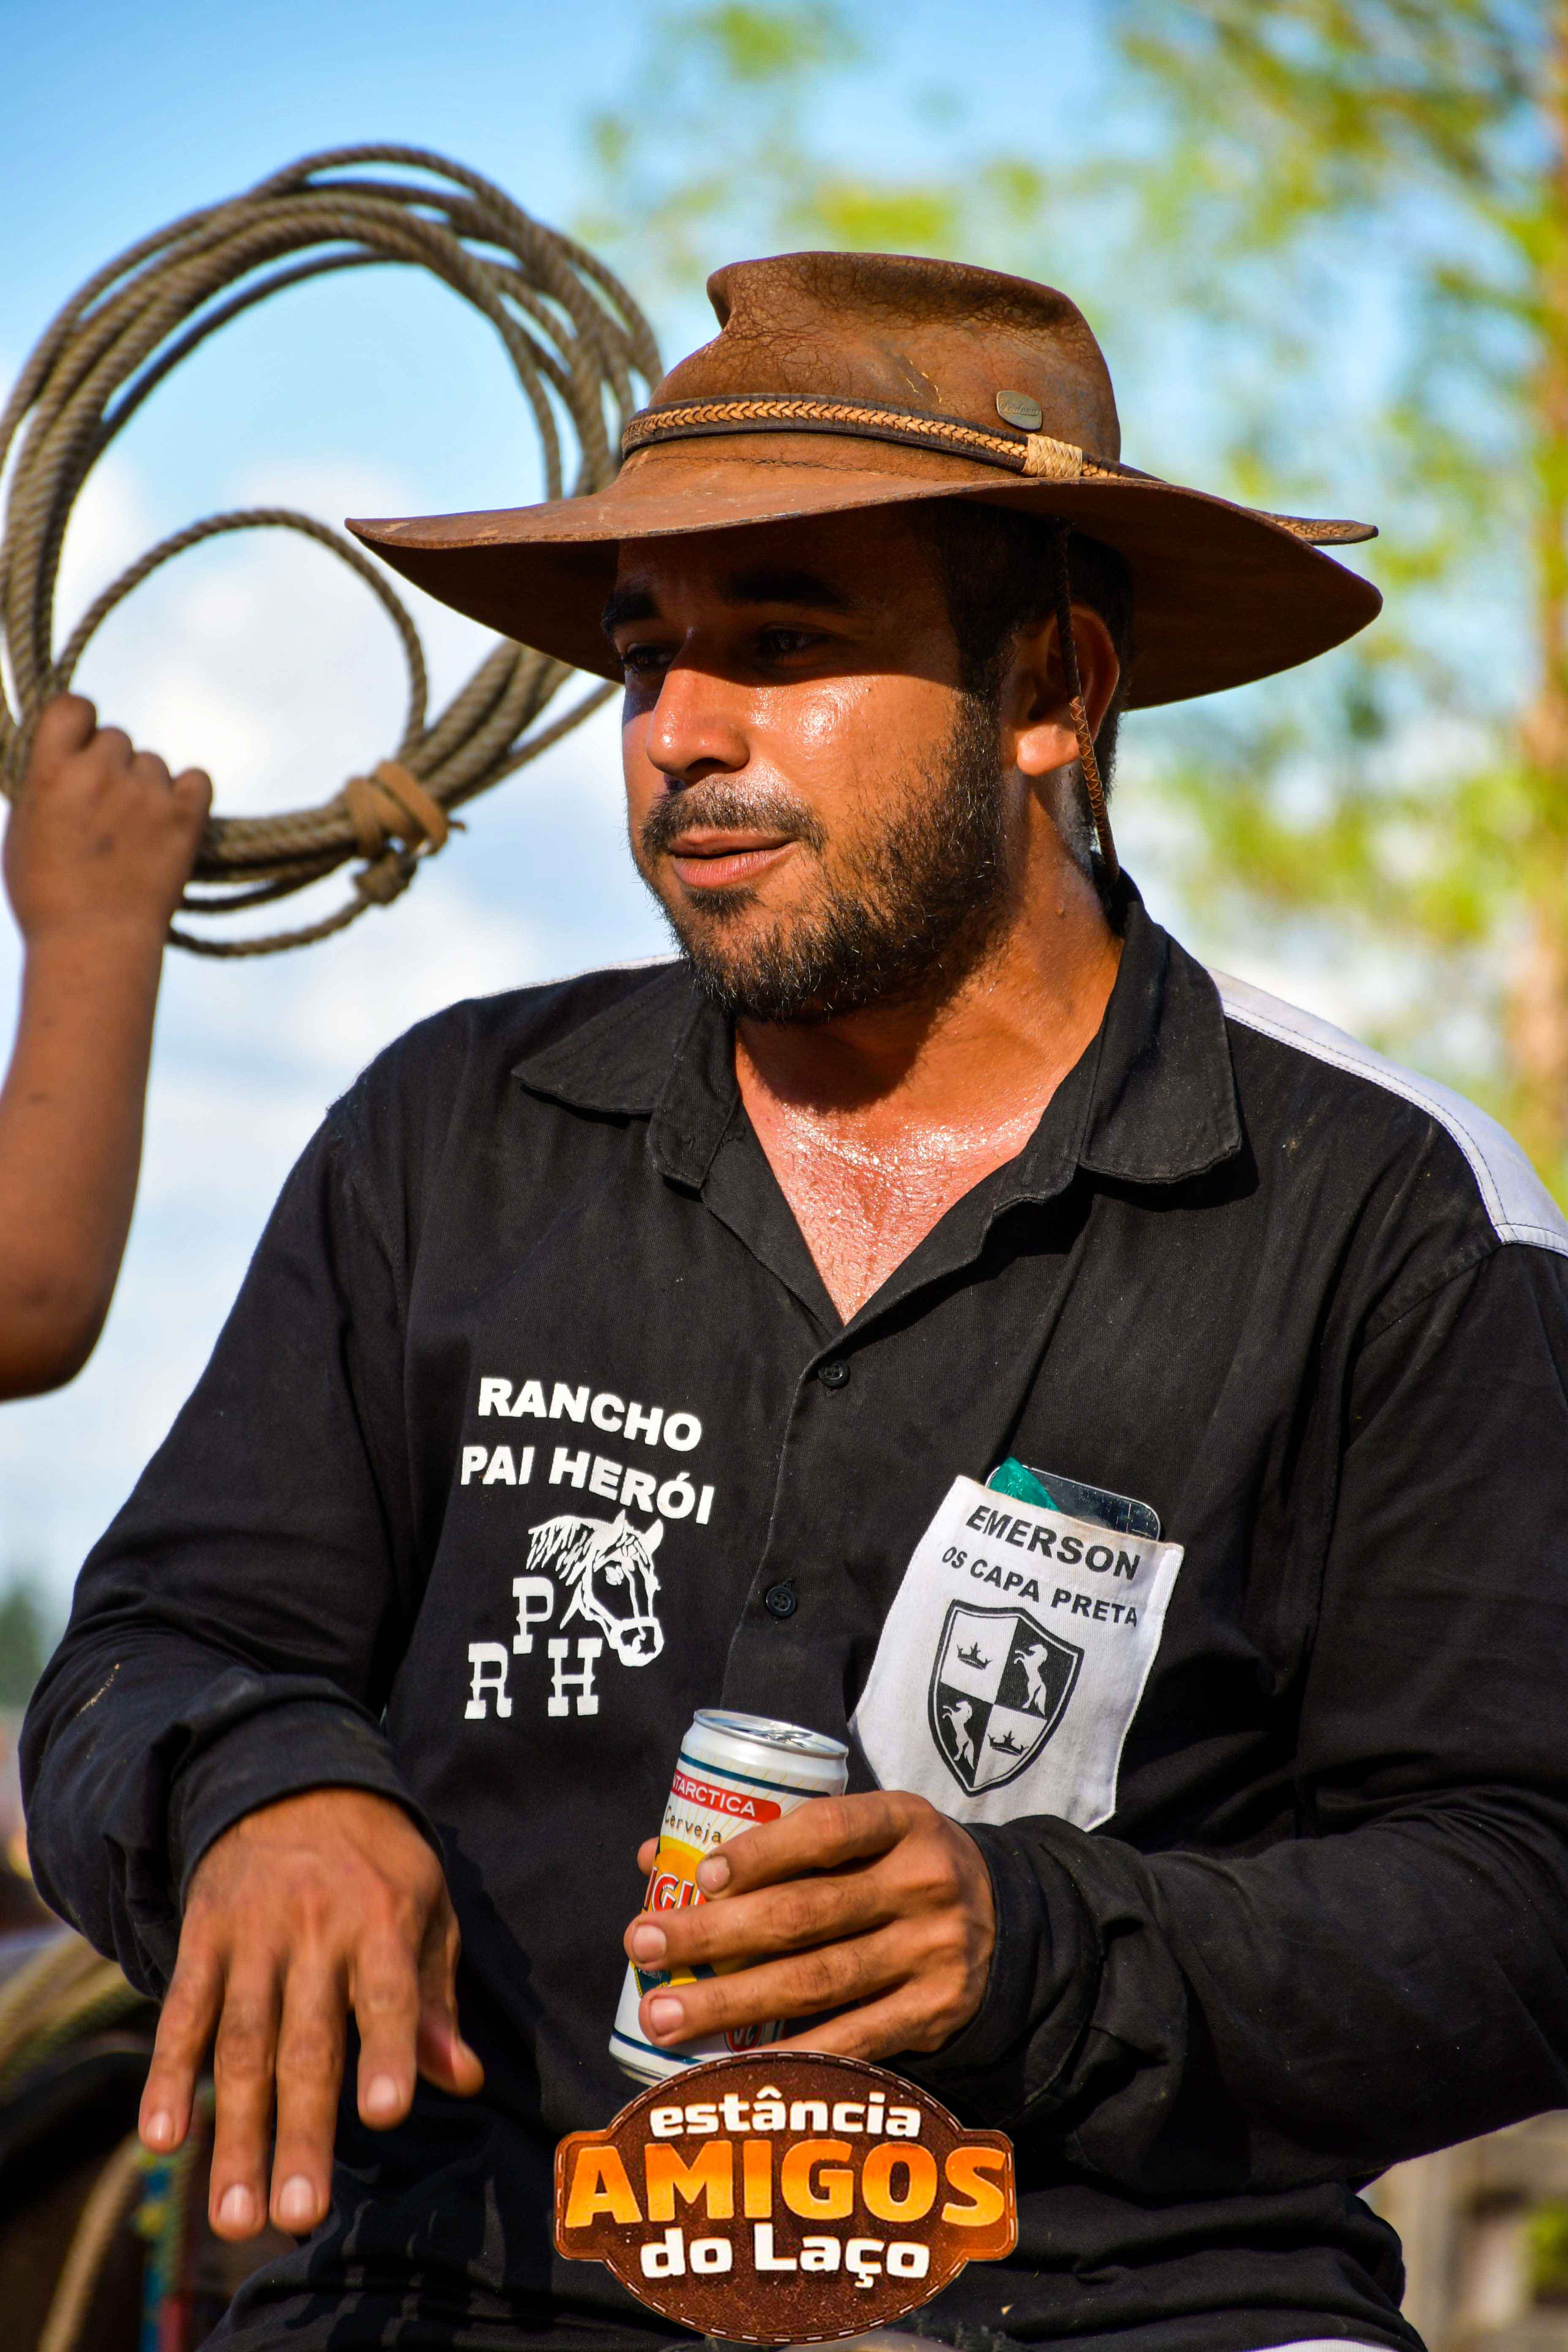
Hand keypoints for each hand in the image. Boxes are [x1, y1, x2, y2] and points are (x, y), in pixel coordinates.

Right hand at [5, 694, 209, 943]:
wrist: (93, 943)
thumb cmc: (47, 897)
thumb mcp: (23, 831)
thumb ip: (44, 785)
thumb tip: (60, 759)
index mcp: (50, 770)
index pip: (73, 706)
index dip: (82, 721)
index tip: (84, 742)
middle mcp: (100, 771)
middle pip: (117, 739)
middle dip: (113, 766)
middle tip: (108, 811)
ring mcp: (146, 792)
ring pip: (154, 764)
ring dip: (148, 788)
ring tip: (135, 835)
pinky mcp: (185, 815)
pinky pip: (197, 780)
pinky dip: (188, 795)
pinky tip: (175, 819)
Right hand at [139, 1788, 483, 2242]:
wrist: (290, 1778)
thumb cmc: (376, 1860)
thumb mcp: (425, 1905)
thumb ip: (436, 1997)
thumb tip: (463, 2078)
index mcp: (382, 1920)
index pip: (388, 1996)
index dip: (388, 2053)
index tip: (385, 2114)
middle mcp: (315, 1931)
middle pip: (306, 2045)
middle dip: (300, 2133)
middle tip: (295, 2216)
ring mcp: (252, 1937)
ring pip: (241, 2046)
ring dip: (236, 2134)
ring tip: (234, 2216)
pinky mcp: (203, 1939)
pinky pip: (183, 2013)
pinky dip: (168, 2076)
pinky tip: (161, 2138)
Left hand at [624, 1791, 994, 2060]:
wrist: (1004, 1922)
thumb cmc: (896, 1869)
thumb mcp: (864, 1834)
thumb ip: (777, 1839)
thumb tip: (654, 1857)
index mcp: (904, 1821)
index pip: (828, 1830)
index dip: (762, 1851)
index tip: (699, 1875)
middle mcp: (924, 1883)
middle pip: (805, 1914)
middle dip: (713, 1935)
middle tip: (641, 1946)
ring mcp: (933, 1952)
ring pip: (817, 1982)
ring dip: (729, 2002)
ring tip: (661, 2015)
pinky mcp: (934, 2013)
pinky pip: (852, 2040)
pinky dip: (788, 2055)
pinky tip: (730, 2064)